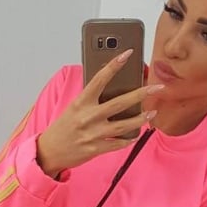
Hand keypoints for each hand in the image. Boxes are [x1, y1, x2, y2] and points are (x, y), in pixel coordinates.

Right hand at [36, 52, 163, 176]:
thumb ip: (91, 99)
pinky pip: (116, 144)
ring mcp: (92, 134)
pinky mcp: (94, 149)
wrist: (49, 152)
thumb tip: (113, 88)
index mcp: (81, 102)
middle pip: (119, 103)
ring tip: (152, 113)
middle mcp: (87, 117)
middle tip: (156, 87)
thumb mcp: (74, 108)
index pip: (99, 79)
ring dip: (140, 119)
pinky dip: (127, 140)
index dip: (114, 65)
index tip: (128, 54)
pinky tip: (137, 134)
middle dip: (140, 94)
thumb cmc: (63, 127)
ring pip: (122, 126)